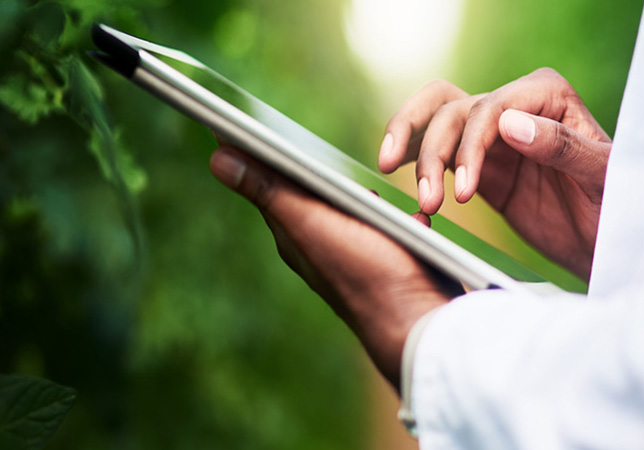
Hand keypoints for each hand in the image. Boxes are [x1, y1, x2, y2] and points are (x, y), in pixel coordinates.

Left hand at [210, 147, 451, 388]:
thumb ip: (271, 192)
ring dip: (358, 194)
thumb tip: (216, 159)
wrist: (420, 322)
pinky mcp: (389, 256)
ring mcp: (355, 251)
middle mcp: (319, 243)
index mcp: (294, 233)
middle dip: (310, 169)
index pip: (265, 183)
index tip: (232, 122)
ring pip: (350, 208)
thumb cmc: (369, 274)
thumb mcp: (315, 225)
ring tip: (363, 187)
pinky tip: (407, 217)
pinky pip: (385, 225)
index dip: (251, 153)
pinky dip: (392, 216)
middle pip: (309, 193)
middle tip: (296, 139)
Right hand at [378, 68, 611, 280]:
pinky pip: (439, 155)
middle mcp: (516, 107)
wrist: (613, 243)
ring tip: (421, 201)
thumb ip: (562, 146)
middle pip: (452, 110)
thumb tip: (509, 123)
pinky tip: (411, 192)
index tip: (466, 188)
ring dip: (416, 154)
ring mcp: (495, 137)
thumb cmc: (620, 205)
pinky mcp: (482, 167)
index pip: (492, 106)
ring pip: (437, 123)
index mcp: (547, 96)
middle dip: (432, 150)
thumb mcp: (604, 177)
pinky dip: (417, 165)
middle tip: (428, 199)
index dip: (471, 144)